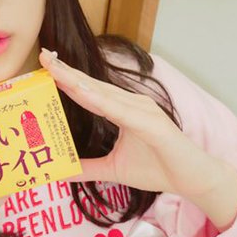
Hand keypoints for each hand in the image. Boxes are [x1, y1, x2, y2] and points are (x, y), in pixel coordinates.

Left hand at [38, 48, 236, 214]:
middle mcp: (131, 104)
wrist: (193, 180)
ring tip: (55, 70)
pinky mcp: (152, 123)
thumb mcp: (113, 170)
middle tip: (43, 57)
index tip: (45, 67)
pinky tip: (82, 92)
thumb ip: (87, 168)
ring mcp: (143, 110)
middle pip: (92, 86)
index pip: (88, 92)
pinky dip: (101, 101)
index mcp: (122, 109)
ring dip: (78, 81)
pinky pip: (121, 111)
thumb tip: (62, 172)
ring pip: (103, 94)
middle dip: (66, 72)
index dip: (66, 79)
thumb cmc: (158, 169)